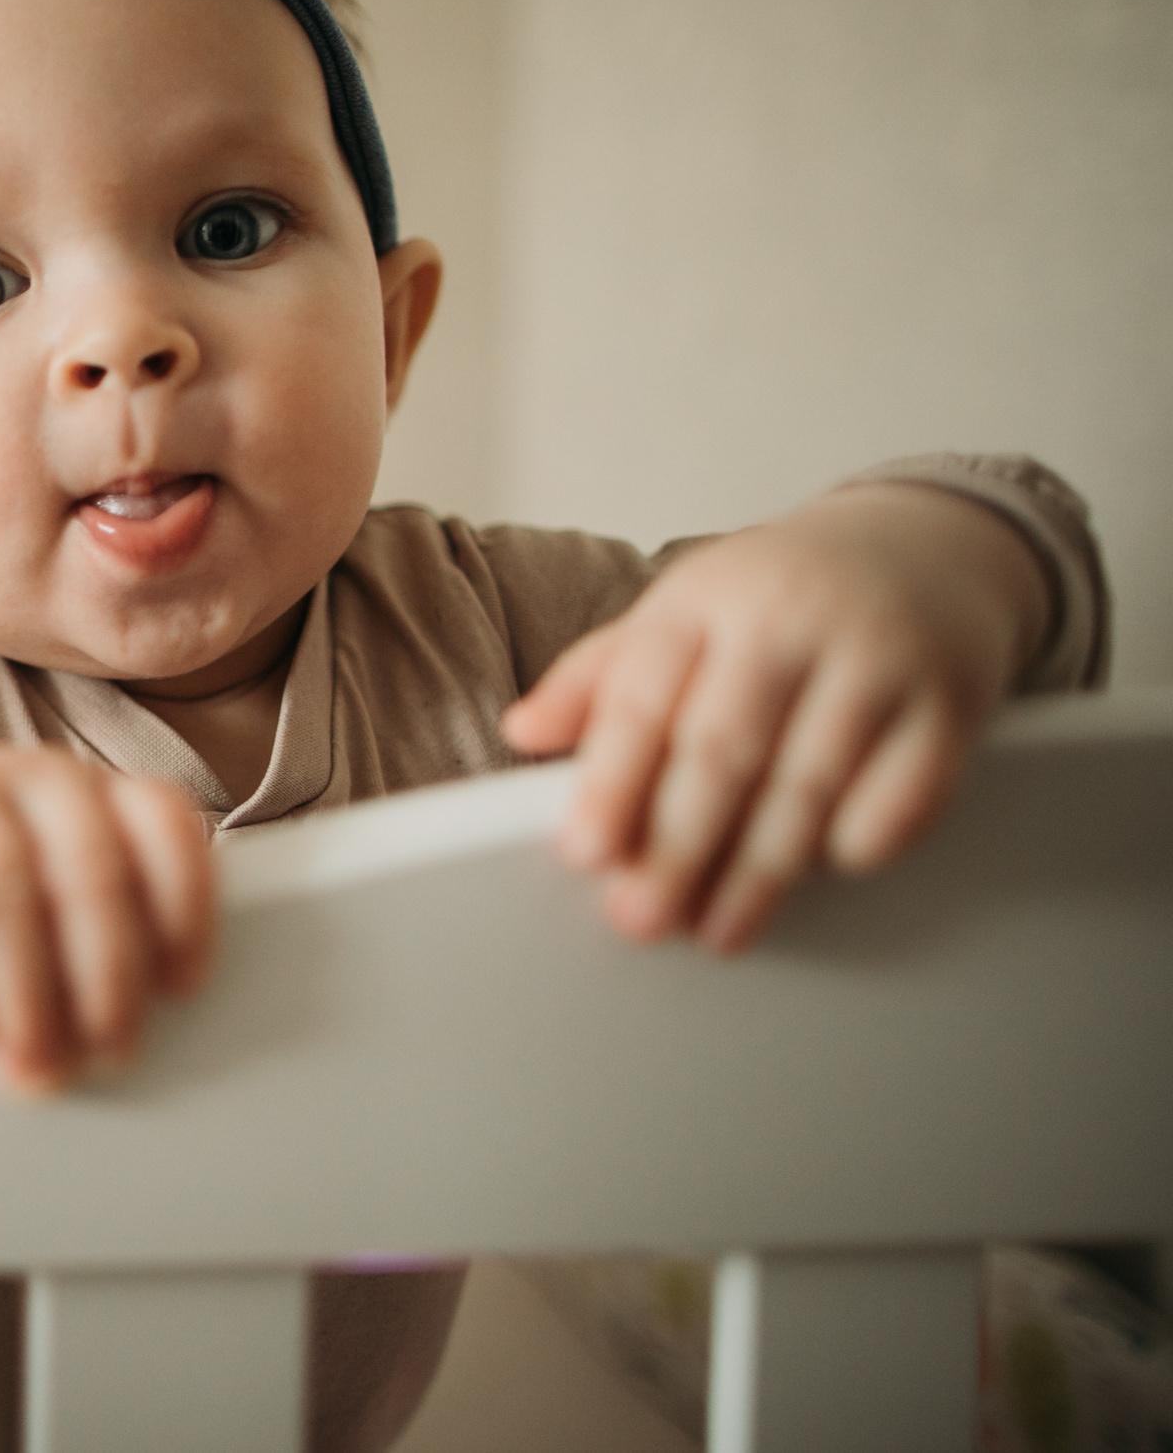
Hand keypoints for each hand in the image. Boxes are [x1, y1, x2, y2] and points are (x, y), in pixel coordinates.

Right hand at [0, 743, 215, 1092]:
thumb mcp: (54, 909)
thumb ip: (102, 942)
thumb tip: (140, 1037)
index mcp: (97, 794)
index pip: (162, 825)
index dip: (184, 907)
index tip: (181, 990)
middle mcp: (34, 778)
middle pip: (90, 871)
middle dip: (106, 974)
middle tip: (106, 1054)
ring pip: (7, 887)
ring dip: (27, 991)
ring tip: (33, 1064)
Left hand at [501, 483, 1049, 951]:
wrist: (924, 544)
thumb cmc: (779, 597)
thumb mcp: (683, 611)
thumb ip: (602, 675)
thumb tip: (523, 731)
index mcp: (706, 594)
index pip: (645, 693)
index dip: (611, 778)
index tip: (584, 851)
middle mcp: (791, 616)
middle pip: (723, 747)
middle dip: (676, 845)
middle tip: (641, 917)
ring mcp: (878, 654)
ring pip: (808, 780)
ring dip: (759, 870)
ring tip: (717, 929)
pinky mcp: (952, 699)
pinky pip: (906, 791)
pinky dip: (862, 839)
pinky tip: (826, 871)